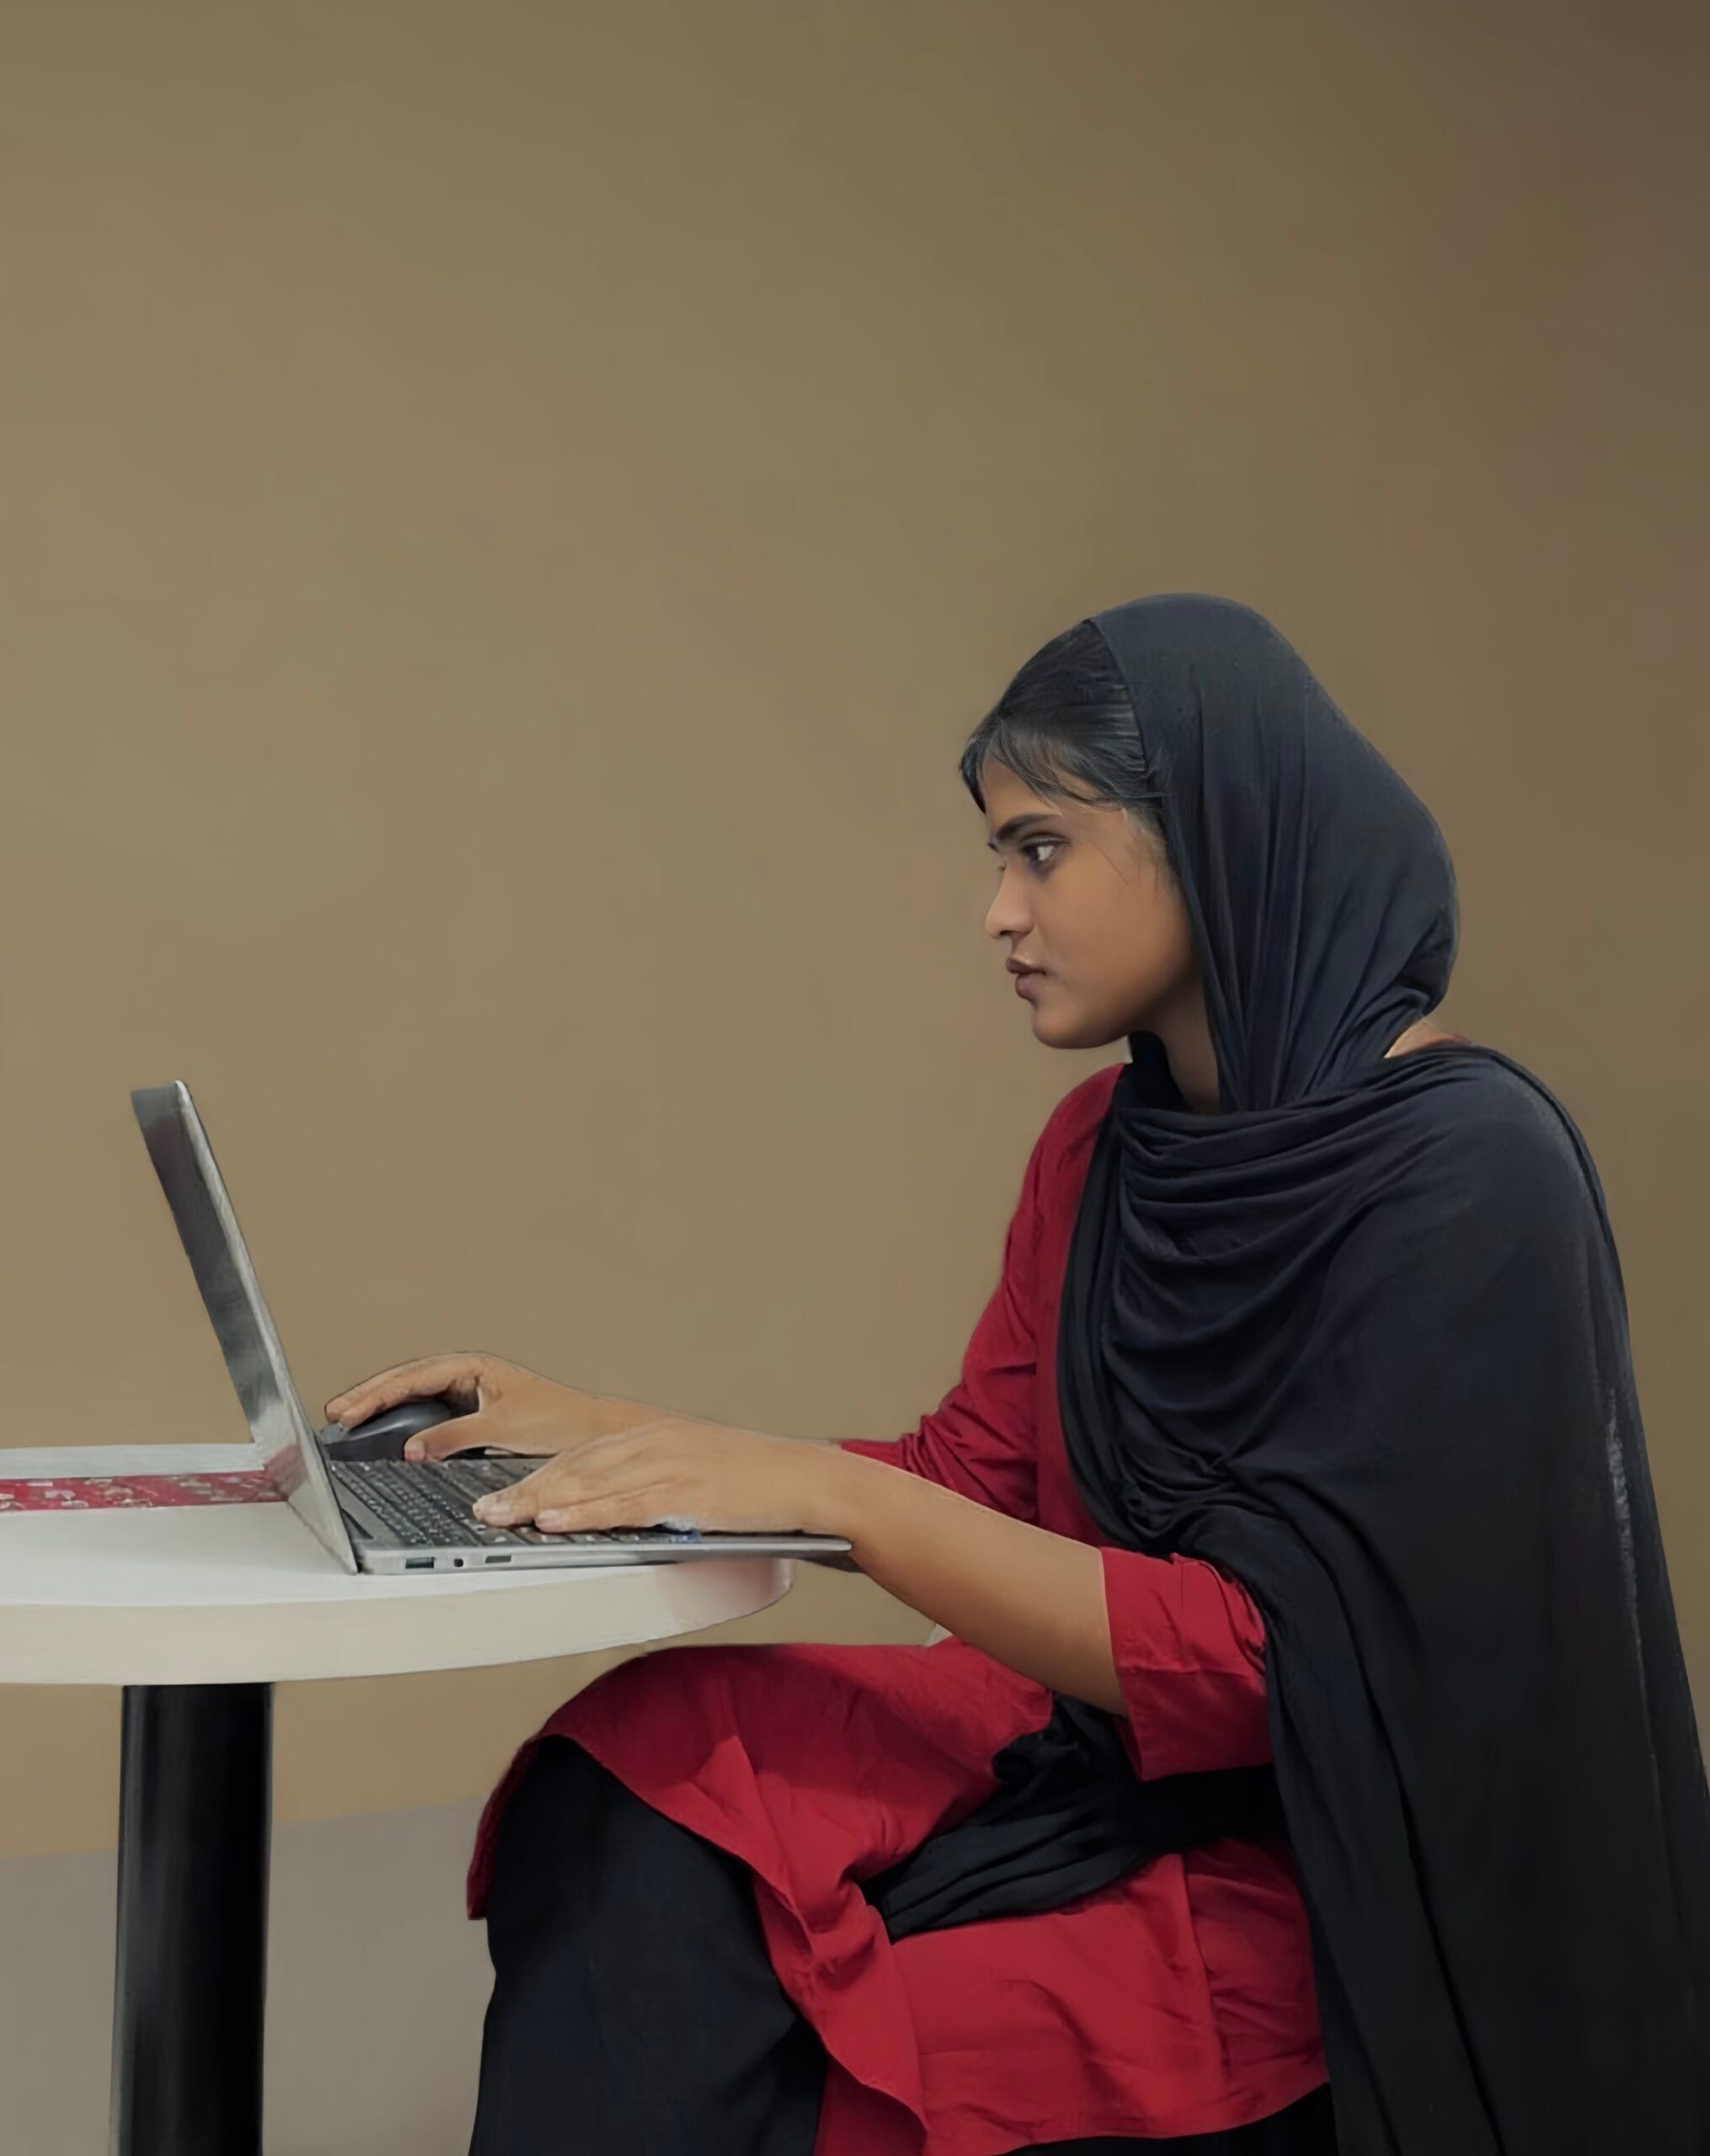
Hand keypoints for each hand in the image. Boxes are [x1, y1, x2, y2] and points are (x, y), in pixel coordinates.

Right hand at [322, 1352, 665, 1463]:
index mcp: (473, 1366)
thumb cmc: (560, 1422)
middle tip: (334, 1413)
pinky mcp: (473, 1415)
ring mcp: (469, 1394)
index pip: (413, 1376)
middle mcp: (469, 1376)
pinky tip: (384, 1432)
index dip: (377, 1394)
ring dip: (382, 1406)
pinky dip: (403, 1420)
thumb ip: (454, 1436)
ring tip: (347, 1419)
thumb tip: (412, 1448)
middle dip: (369, 1396)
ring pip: (414, 1395)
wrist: (592, 1435)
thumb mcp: (500, 1427)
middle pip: (407, 1381)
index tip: (348, 1411)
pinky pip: (428, 1413)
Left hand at [470, 1415, 848, 1537]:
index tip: (498, 1490)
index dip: (535, 1474)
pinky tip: (554, 1522)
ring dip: (538, 1500)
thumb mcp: (695, 1475)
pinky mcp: (685, 1493)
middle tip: (482, 1508)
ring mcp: (669, 1465)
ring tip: (499, 1516)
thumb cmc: (756, 1485)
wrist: (808, 1480)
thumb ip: (652, 1488)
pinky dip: (583, 1513)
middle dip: (523, 1487)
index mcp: (653, 1436)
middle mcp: (654, 1442)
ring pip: (590, 1482)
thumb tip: (611, 1512)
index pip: (581, 1454)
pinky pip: (623, 1505)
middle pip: (575, 1464)